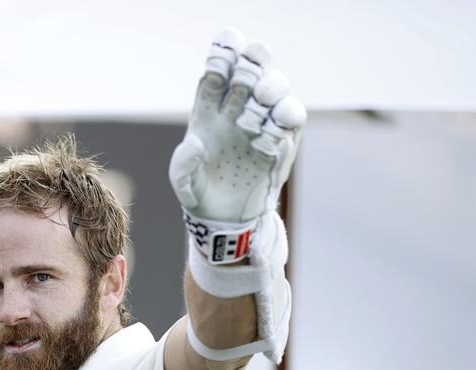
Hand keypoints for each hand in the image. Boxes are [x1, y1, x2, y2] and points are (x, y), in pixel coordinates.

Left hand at [169, 29, 305, 264]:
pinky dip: (286, 116)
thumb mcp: (183, 181)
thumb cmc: (199, 193)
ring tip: (260, 100)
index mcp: (209, 109)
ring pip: (276, 87)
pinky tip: (274, 128)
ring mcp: (262, 123)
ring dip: (272, 87)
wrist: (224, 220)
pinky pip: (292, 118)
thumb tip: (196, 143)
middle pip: (252, 69)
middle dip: (253, 63)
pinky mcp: (282, 141)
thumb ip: (184, 163)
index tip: (229, 43)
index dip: (224, 53)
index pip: (218, 70)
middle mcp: (237, 109)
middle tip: (248, 78)